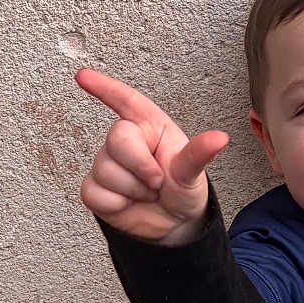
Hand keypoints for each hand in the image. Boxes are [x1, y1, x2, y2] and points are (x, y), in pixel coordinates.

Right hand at [75, 68, 229, 244]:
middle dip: (140, 166)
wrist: (172, 226)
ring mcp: (107, 163)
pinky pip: (94, 192)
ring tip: (146, 193)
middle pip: (117, 139)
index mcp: (150, 127)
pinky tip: (128, 203)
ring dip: (132, 190)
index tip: (83, 77)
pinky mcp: (94, 187)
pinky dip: (115, 204)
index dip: (104, 87)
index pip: (126, 101)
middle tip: (157, 182)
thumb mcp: (193, 173)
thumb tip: (219, 139)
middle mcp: (127, 140)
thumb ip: (198, 155)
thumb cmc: (182, 190)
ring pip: (106, 170)